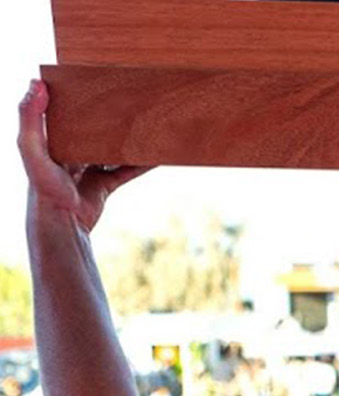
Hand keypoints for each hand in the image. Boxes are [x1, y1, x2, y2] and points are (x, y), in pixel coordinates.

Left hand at [17, 80, 149, 231]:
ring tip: (144, 124)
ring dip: (127, 140)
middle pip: (91, 130)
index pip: (64, 113)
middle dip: (107, 117)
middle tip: (125, 100)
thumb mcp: (31, 147)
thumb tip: (36, 82)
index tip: (92, 81)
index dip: (76, 98)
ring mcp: (89, 169)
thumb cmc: (44, 184)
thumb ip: (30, 117)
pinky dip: (142, 163)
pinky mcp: (105, 185)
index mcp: (52, 140)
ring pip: (111, 149)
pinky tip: (156, 154)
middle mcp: (70, 153)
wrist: (63, 220)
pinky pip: (127, 170)